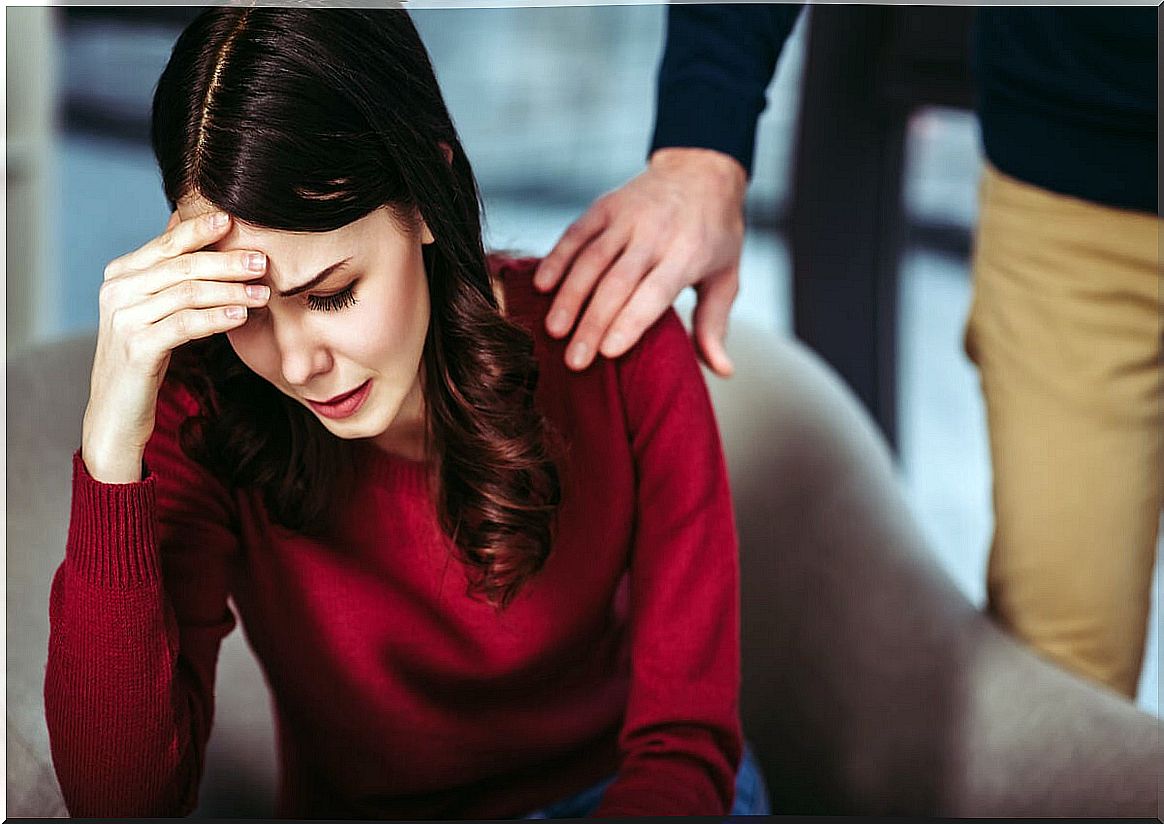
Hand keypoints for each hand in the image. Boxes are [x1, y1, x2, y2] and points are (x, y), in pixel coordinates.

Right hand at [81, 210, 270, 482]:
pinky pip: (185, 325)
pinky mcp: (136, 348)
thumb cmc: (145, 356)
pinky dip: (216, 317)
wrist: (116, 410)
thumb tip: (210, 244)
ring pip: (186, 294)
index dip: (198, 230)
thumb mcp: (155, 311)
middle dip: (225, 261)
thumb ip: (172, 280)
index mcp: (120, 275)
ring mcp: (123, 319)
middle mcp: (116, 291)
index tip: (232, 220)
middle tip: (262, 261)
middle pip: (181, 267)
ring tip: (264, 292)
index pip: (166, 245)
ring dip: (231, 290)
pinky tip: (242, 315)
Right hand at [534, 147, 746, 376]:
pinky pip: (576, 233)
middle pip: (617, 283)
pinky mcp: (605, 206)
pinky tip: (542, 286)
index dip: (630, 322)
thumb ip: (715, 324)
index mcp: (688, 254)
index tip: (607, 353)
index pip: (654, 293)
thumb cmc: (715, 234)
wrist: (701, 169)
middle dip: (593, 323)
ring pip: (591, 259)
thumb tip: (722, 371)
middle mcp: (655, 233)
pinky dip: (557, 258)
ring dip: (570, 296)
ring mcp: (627, 217)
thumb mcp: (726, 276)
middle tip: (575, 361)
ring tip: (553, 331)